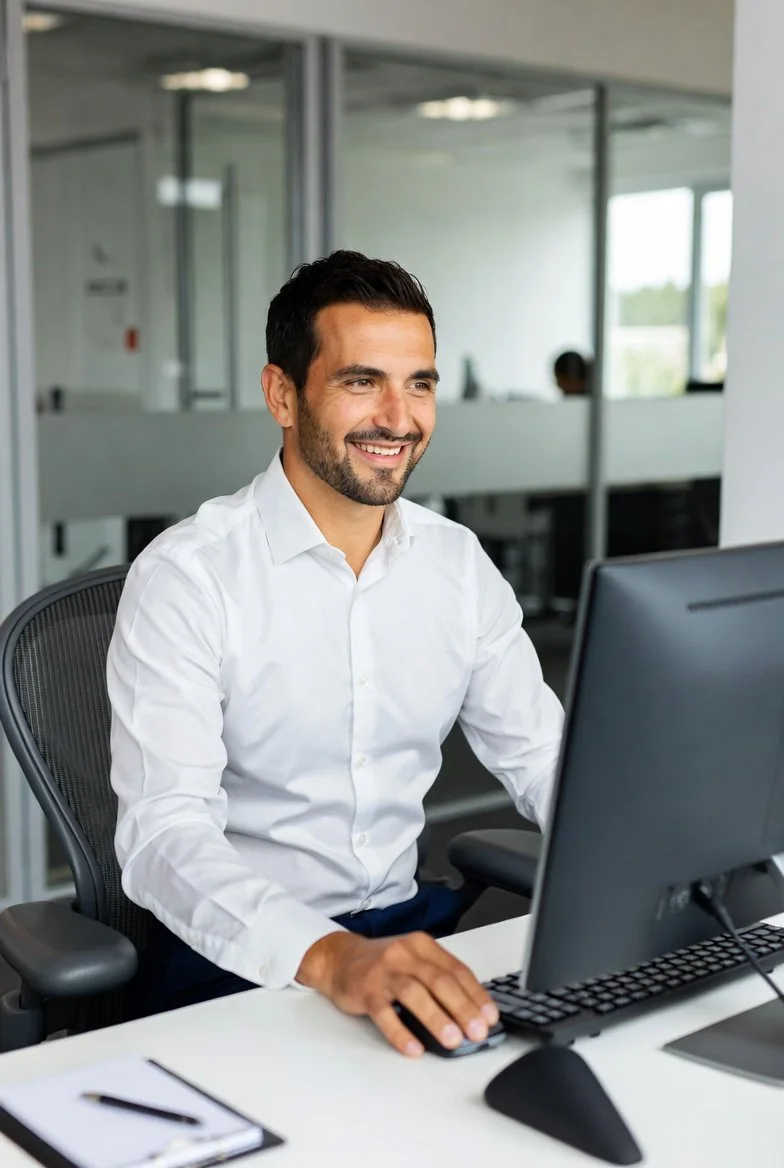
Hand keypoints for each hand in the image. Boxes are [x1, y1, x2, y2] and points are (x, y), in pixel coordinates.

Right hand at [296, 930, 498, 1056]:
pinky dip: (400, 1032)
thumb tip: (471, 1013)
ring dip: (436, 1018)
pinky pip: (384, 1013)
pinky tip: (413, 1048)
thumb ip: (438, 979)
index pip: (456, 969)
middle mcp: (405, 954)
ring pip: (414, 994)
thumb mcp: (413, 961)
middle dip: (462, 1008)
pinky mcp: (365, 990)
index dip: (476, 994)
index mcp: (422, 946)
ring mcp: (384, 972)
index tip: (490, 1017)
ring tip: (452, 1040)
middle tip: (478, 1032)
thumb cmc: (383, 964)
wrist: (338, 958)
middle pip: (439, 980)